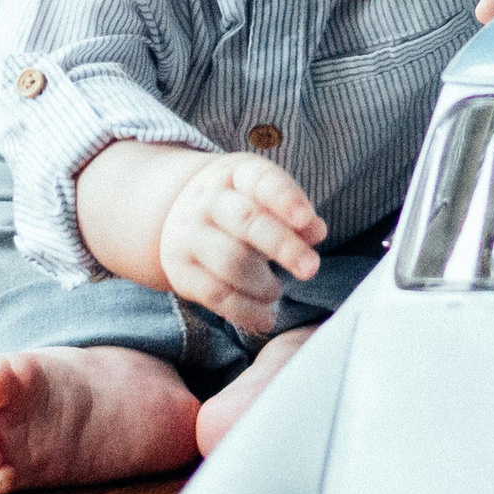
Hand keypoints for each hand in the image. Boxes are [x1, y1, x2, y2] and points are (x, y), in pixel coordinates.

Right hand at [157, 153, 327, 333]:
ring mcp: (190, 234)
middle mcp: (209, 200)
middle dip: (283, 246)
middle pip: (246, 221)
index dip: (285, 199)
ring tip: (276, 292)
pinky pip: (215, 294)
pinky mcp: (180, 268)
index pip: (261, 181)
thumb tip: (316, 232)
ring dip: (263, 284)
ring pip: (230, 261)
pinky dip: (246, 311)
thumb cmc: (239, 206)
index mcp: (236, 175)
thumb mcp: (265, 198)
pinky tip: (265, 318)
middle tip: (310, 269)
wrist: (178, 212)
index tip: (305, 218)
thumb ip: (295, 214)